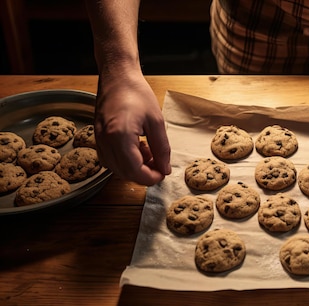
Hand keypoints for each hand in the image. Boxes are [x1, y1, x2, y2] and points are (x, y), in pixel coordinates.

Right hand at [93, 70, 170, 184]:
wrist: (117, 77)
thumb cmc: (136, 93)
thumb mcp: (157, 122)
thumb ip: (162, 149)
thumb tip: (165, 169)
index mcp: (120, 136)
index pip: (135, 171)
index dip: (151, 177)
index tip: (163, 173)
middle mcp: (105, 141)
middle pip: (125, 173)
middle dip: (144, 173)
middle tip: (159, 162)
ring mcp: (98, 140)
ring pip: (117, 169)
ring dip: (135, 167)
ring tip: (148, 150)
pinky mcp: (97, 138)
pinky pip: (110, 160)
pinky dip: (125, 160)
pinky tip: (136, 147)